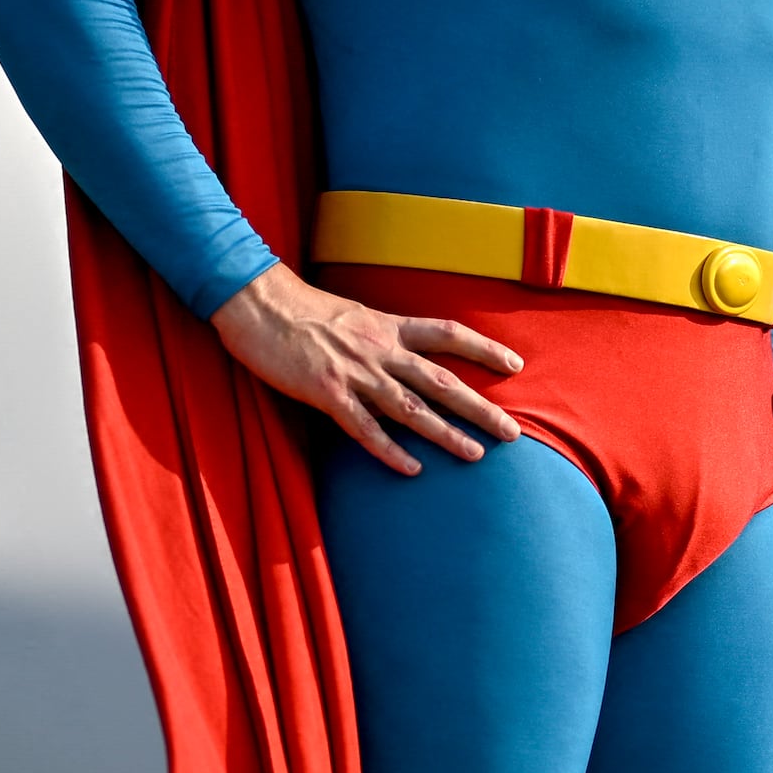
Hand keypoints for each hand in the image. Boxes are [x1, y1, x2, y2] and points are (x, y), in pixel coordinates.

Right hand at [210, 263, 522, 474]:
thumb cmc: (300, 310)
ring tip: (475, 455)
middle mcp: (380, 349)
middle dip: (479, 407)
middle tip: (511, 432)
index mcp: (388, 326)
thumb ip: (380, 337)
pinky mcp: (326, 392)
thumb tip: (402, 354)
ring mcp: (355, 372)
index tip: (514, 363)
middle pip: (441, 380)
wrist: (258, 302)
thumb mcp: (352, 315)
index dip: (484, 348)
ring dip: (446, 434)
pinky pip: (364, 428)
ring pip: (411, 408)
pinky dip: (390, 450)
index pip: (448, 334)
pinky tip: (413, 469)